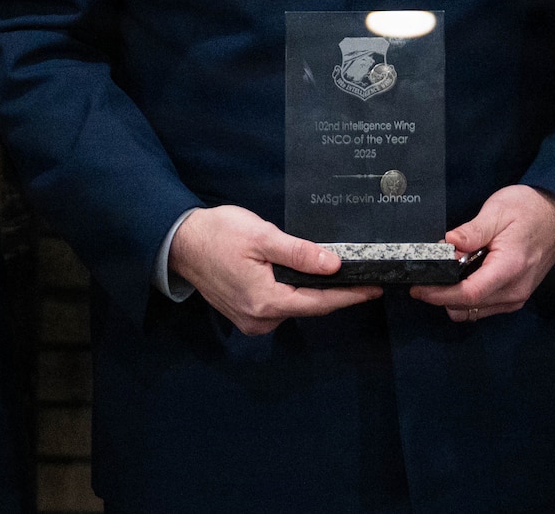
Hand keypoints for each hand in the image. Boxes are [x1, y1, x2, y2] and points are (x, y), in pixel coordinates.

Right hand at [168, 205, 380, 336]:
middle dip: (335, 293)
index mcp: (265, 302)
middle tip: (361, 276)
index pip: (319, 303)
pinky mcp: (245, 315)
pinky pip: (280, 306)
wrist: (180, 242)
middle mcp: (260, 320)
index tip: (374, 289)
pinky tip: (305, 277)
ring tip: (335, 273)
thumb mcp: (262, 236)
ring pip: (295, 307)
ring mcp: (251, 321)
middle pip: (309, 307)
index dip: (350, 295)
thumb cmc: (218, 234)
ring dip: (313, 292)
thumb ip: (299, 253)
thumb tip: (334, 265)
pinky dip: (295, 292)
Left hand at [411, 184, 554, 322]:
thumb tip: (447, 244)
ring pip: (474, 312)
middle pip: (468, 307)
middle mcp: (515, 290)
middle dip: (441, 296)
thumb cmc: (529, 210)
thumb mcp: (497, 211)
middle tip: (427, 275)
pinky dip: (468, 298)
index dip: (439, 295)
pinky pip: (485, 307)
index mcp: (510, 268)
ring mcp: (517, 297)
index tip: (419, 288)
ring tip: (446, 273)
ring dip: (454, 299)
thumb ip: (471, 232)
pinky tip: (462, 277)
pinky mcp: (516, 297)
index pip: (469, 294)